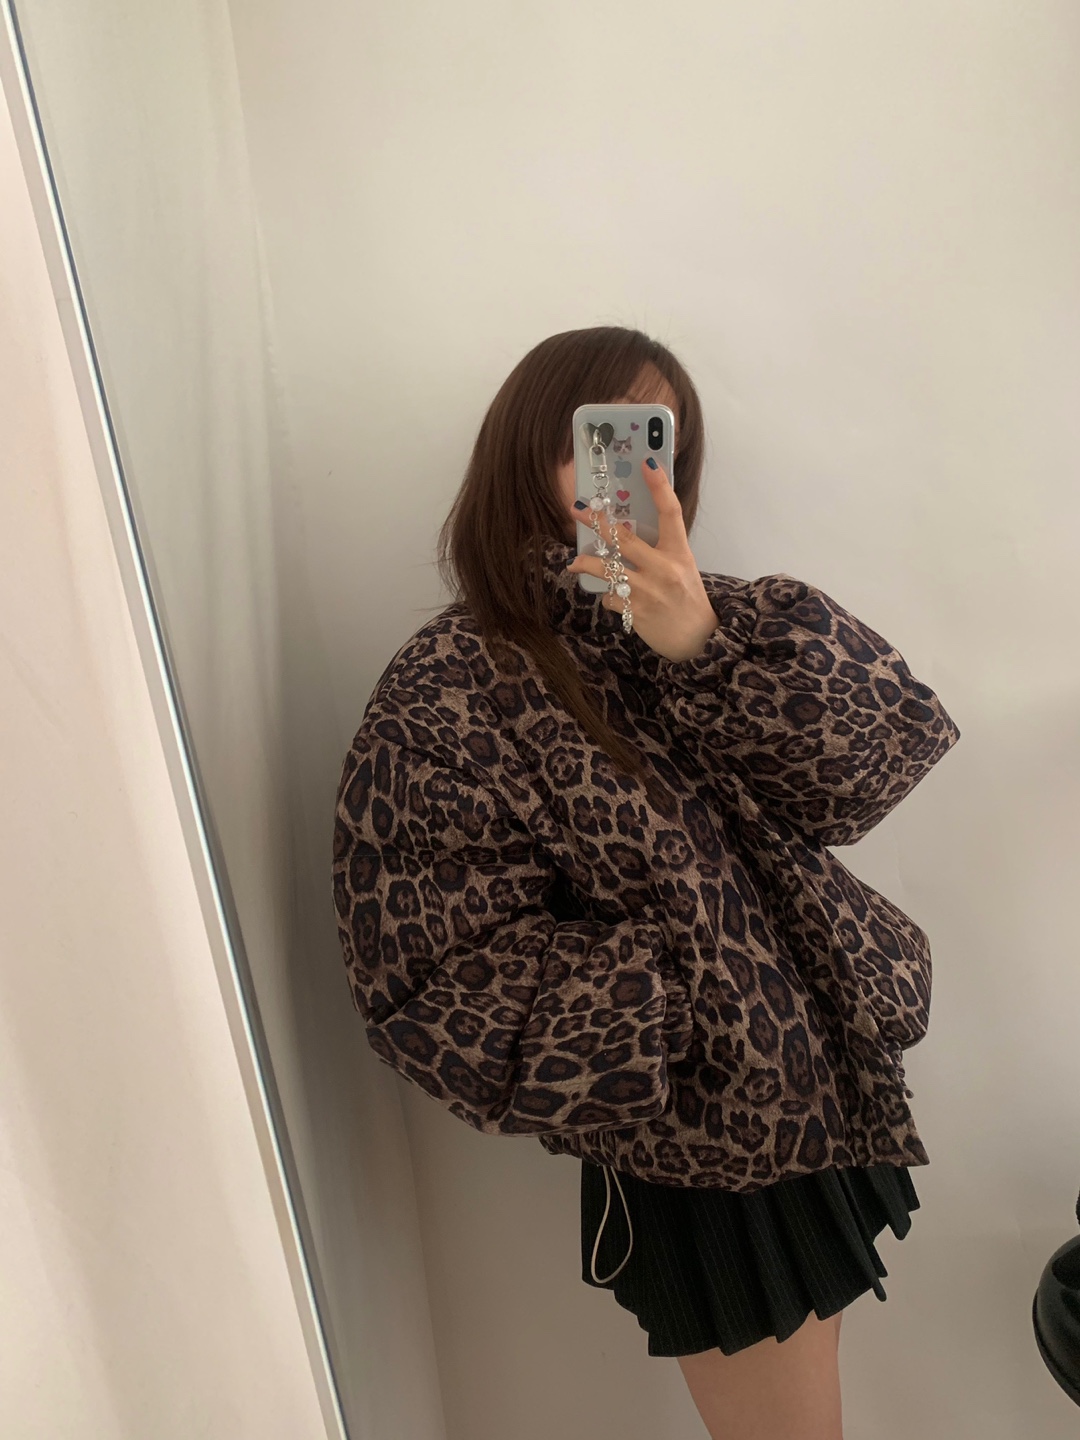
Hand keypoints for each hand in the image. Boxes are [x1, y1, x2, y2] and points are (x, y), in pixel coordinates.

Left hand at [566, 458, 719, 661]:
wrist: (698, 641)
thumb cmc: (687, 599)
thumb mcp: (683, 567)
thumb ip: (661, 549)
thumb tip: (628, 530)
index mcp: (680, 552)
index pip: (670, 512)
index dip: (659, 485)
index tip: (647, 462)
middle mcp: (664, 568)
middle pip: (624, 538)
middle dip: (597, 522)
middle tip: (578, 509)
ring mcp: (648, 590)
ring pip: (607, 569)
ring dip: (587, 563)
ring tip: (575, 562)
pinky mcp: (636, 611)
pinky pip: (610, 597)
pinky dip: (608, 596)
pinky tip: (614, 597)